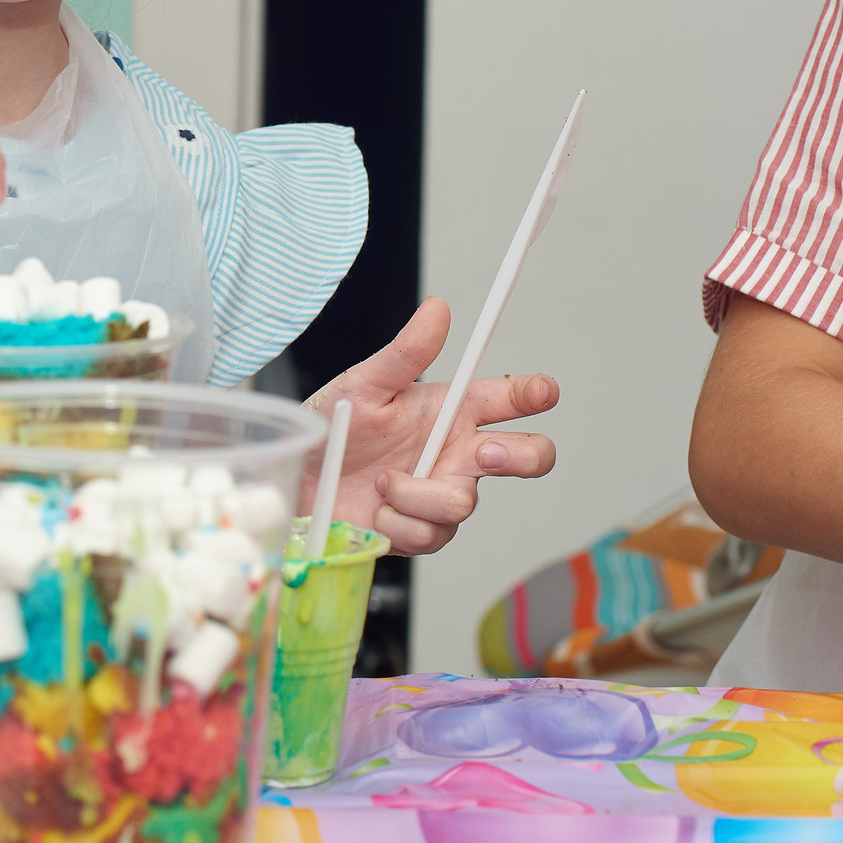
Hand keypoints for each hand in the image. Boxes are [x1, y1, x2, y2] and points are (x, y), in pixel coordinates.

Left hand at [301, 297, 559, 555]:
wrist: (299, 481)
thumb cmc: (333, 428)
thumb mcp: (363, 385)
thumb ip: (404, 352)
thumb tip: (437, 309)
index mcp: (451, 410)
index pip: (510, 399)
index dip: (534, 393)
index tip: (542, 391)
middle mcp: (456, 453)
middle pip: (528, 456)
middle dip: (524, 456)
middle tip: (484, 452)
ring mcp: (444, 493)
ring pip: (464, 502)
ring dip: (416, 494)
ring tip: (381, 480)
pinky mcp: (425, 530)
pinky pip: (431, 533)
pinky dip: (398, 522)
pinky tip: (376, 510)